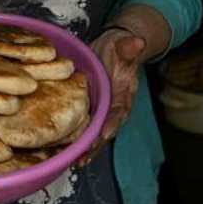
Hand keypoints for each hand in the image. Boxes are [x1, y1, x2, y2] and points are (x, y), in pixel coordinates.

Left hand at [79, 27, 145, 165]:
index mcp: (124, 92)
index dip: (112, 122)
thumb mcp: (123, 45)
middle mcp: (114, 105)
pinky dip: (77, 140)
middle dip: (95, 144)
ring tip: (73, 161)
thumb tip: (137, 42)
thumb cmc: (119, 47)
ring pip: (96, 132)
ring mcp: (103, 109)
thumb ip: (128, 47)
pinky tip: (65, 151)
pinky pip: (86, 127)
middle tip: (82, 157)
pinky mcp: (91, 109)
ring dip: (86, 148)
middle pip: (107, 128)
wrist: (115, 48)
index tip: (104, 133)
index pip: (119, 110)